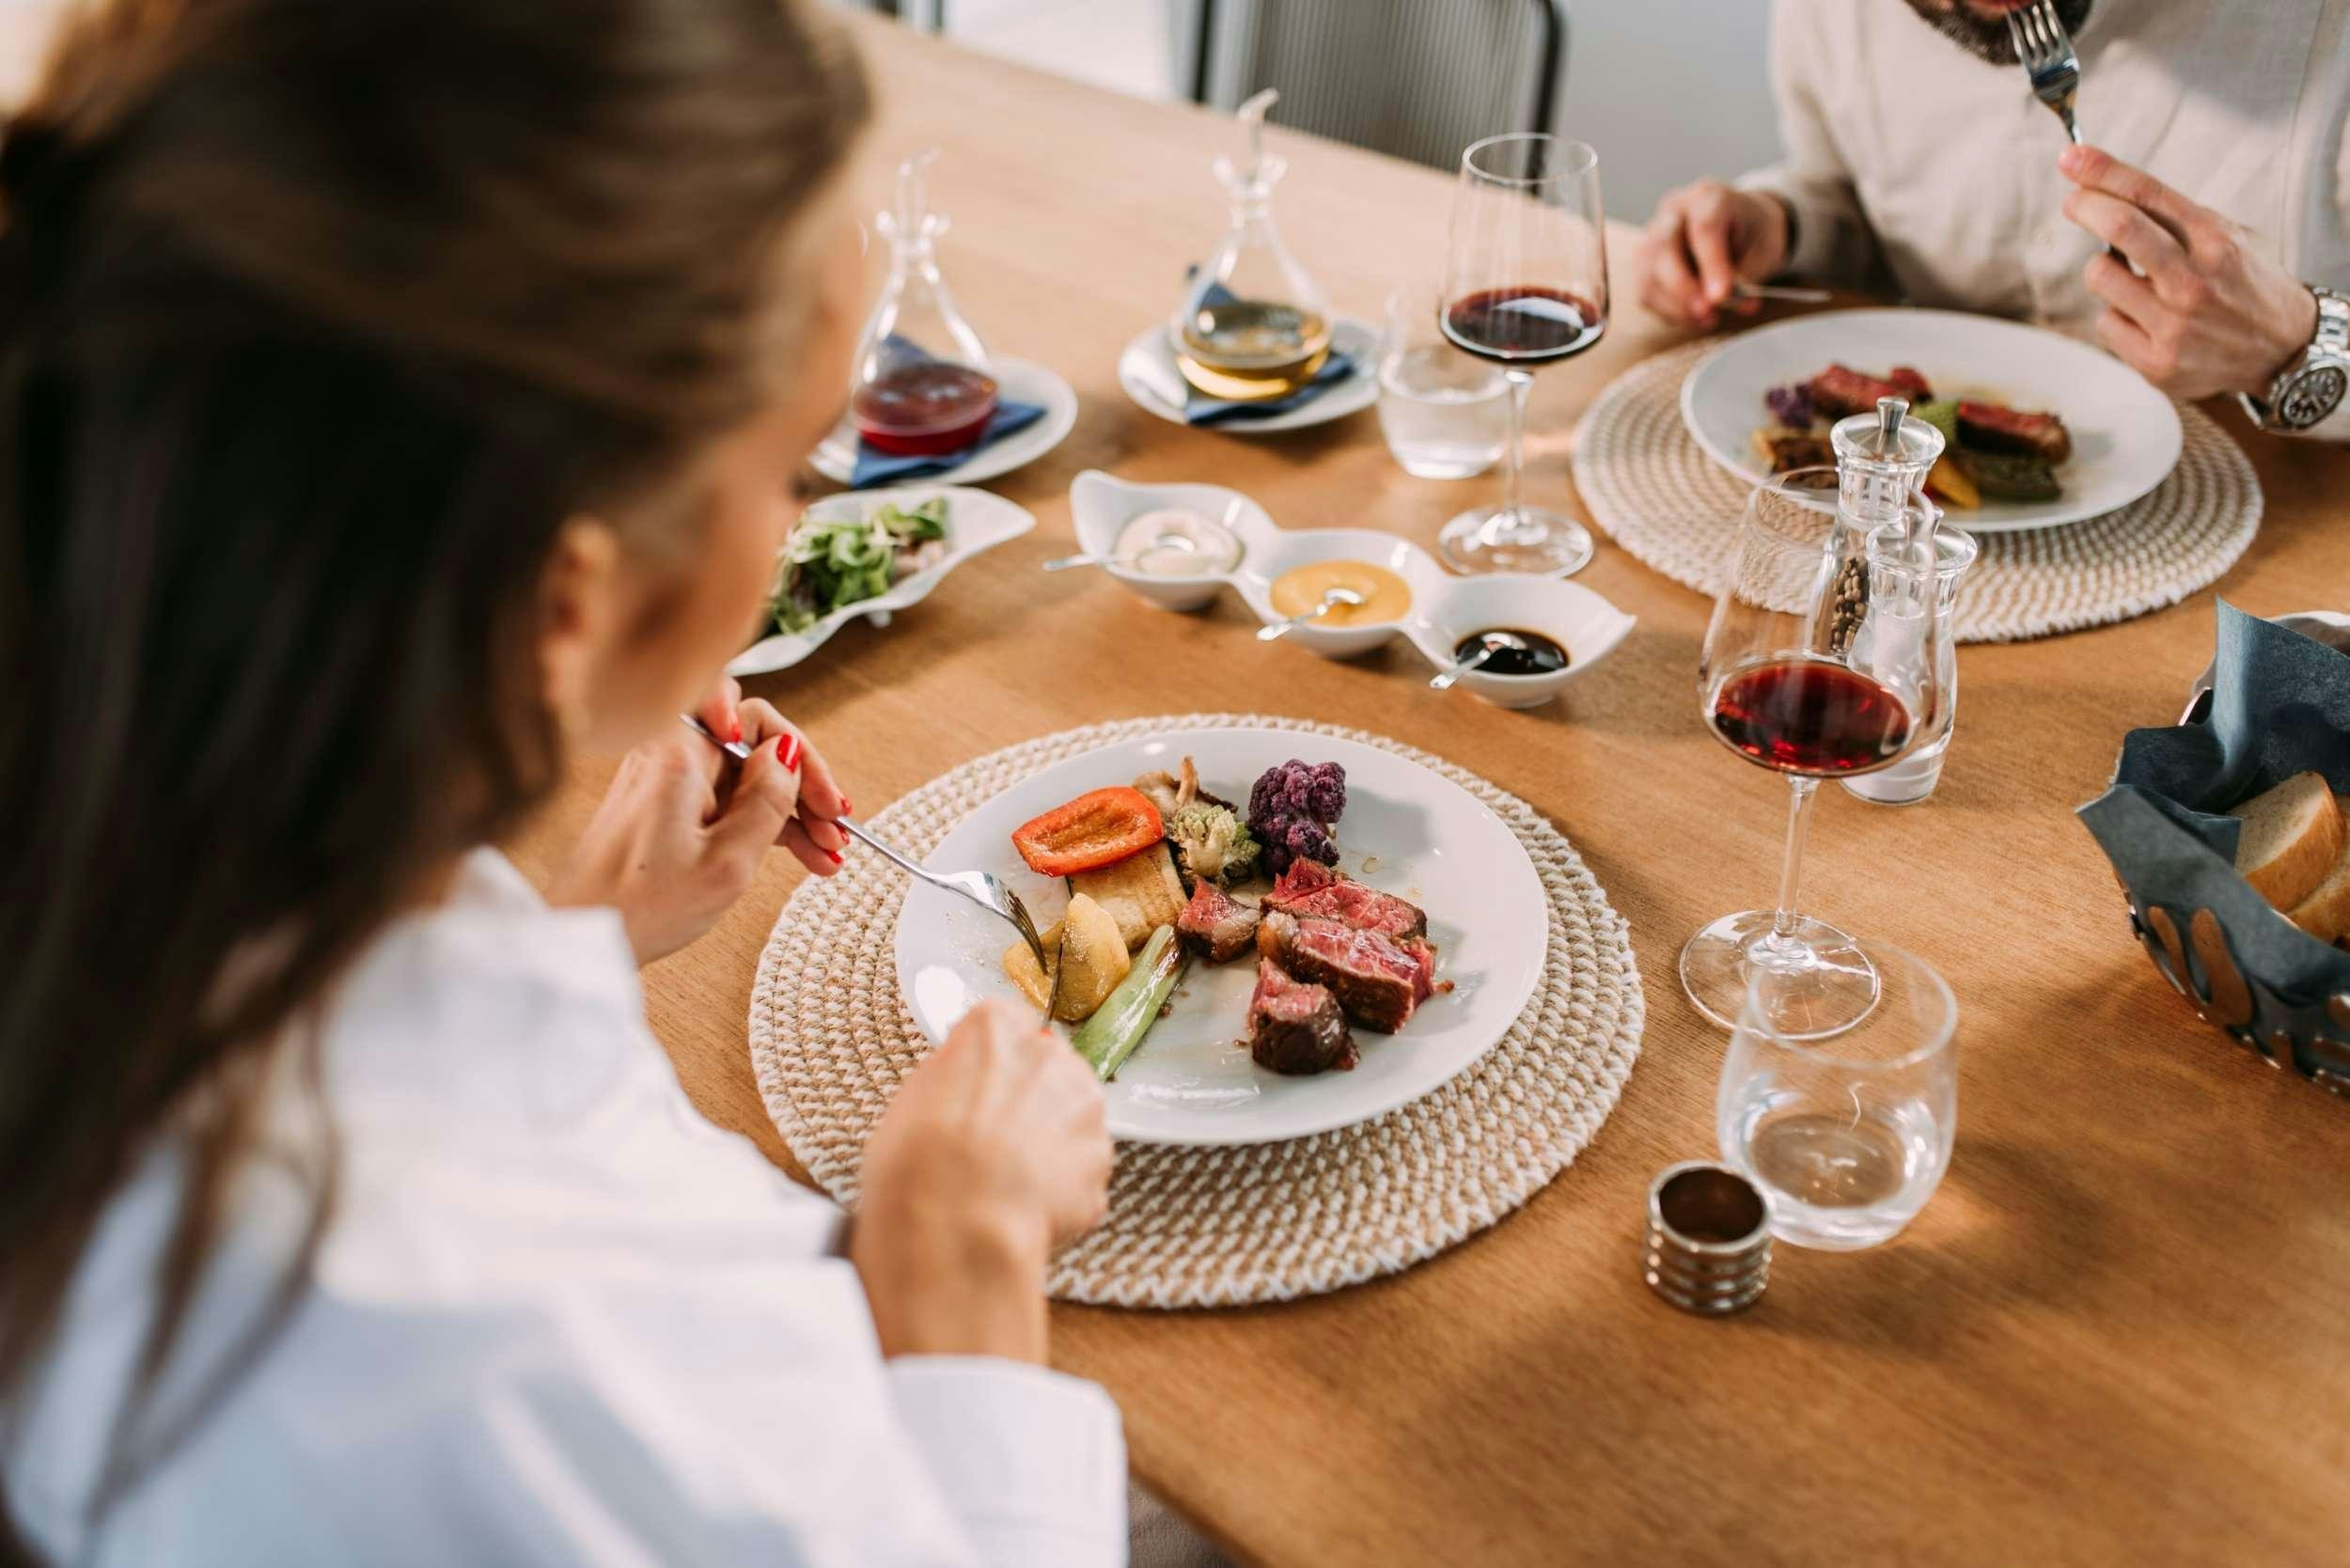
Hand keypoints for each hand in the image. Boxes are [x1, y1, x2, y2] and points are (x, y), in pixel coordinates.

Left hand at [550, 677, 846, 962]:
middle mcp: (669, 756)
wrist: (584, 937)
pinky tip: (802, 856)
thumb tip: (787, 754)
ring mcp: (666, 783)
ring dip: (792, 812)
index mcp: (679, 755)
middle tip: (836, 826)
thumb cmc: (642, 906)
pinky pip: (727, 803)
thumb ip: (767, 801)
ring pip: (747, 778)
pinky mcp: (664, 809)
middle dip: (802, 784)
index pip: (754, 716)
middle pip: (754, 745)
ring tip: (829, 854)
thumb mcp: (727, 861)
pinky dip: (763, 826)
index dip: (796, 749)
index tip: (820, 794)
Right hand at [851, 999, 1111, 1362]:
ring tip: (1006, 1185)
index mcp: (997, 1029)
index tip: (981, 1088)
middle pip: (1049, 1072)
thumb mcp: (912, 1099)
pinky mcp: (1100, 1164)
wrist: (957, 1224)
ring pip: (1071, 1123)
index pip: (1008, 1026)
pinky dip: (1061, 1193)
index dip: (994, 1065)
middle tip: (991, 1145)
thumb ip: (953, 1076)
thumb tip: (959, 1084)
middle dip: (1030, 1104)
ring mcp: (1084, 1111)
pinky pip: (1081, 1174)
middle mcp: (1051, 1058)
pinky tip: (1023, 1209)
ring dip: (1050, 1148)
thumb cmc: (919, 1163)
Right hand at [1639, 180, 1790, 328]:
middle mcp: (1674, 210)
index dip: (1711, 265)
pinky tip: (1692, 314)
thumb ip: (1745, 274)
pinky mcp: (1644, 261)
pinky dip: (1668, 310)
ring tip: (1708, 319)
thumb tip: (1724, 301)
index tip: (1721, 296)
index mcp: (1709, 197)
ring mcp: (1653, 234)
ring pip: (1649, 273)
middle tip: (1708, 314)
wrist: (1738, 226)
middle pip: (1664, 247)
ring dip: (1676, 305)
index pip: (1704, 228)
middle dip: (1684, 288)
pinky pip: (1645, 291)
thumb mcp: (1765, 249)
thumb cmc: (1753, 233)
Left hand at [2060, 145, 2317, 400]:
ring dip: (2104, 271)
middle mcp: (2195, 281)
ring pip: (2100, 277)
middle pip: (2121, 227)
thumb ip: (2173, 219)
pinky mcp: (2157, 363)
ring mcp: (2175, 325)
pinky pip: (2105, 324)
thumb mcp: (2226, 238)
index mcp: (2215, 241)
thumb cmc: (2241, 284)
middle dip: (2086, 206)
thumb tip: (2101, 188)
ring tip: (2131, 279)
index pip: (2149, 194)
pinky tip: (2144, 321)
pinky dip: (2116, 316)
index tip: (2071, 158)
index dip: (2103, 172)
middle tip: (2075, 202)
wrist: (2282, 349)